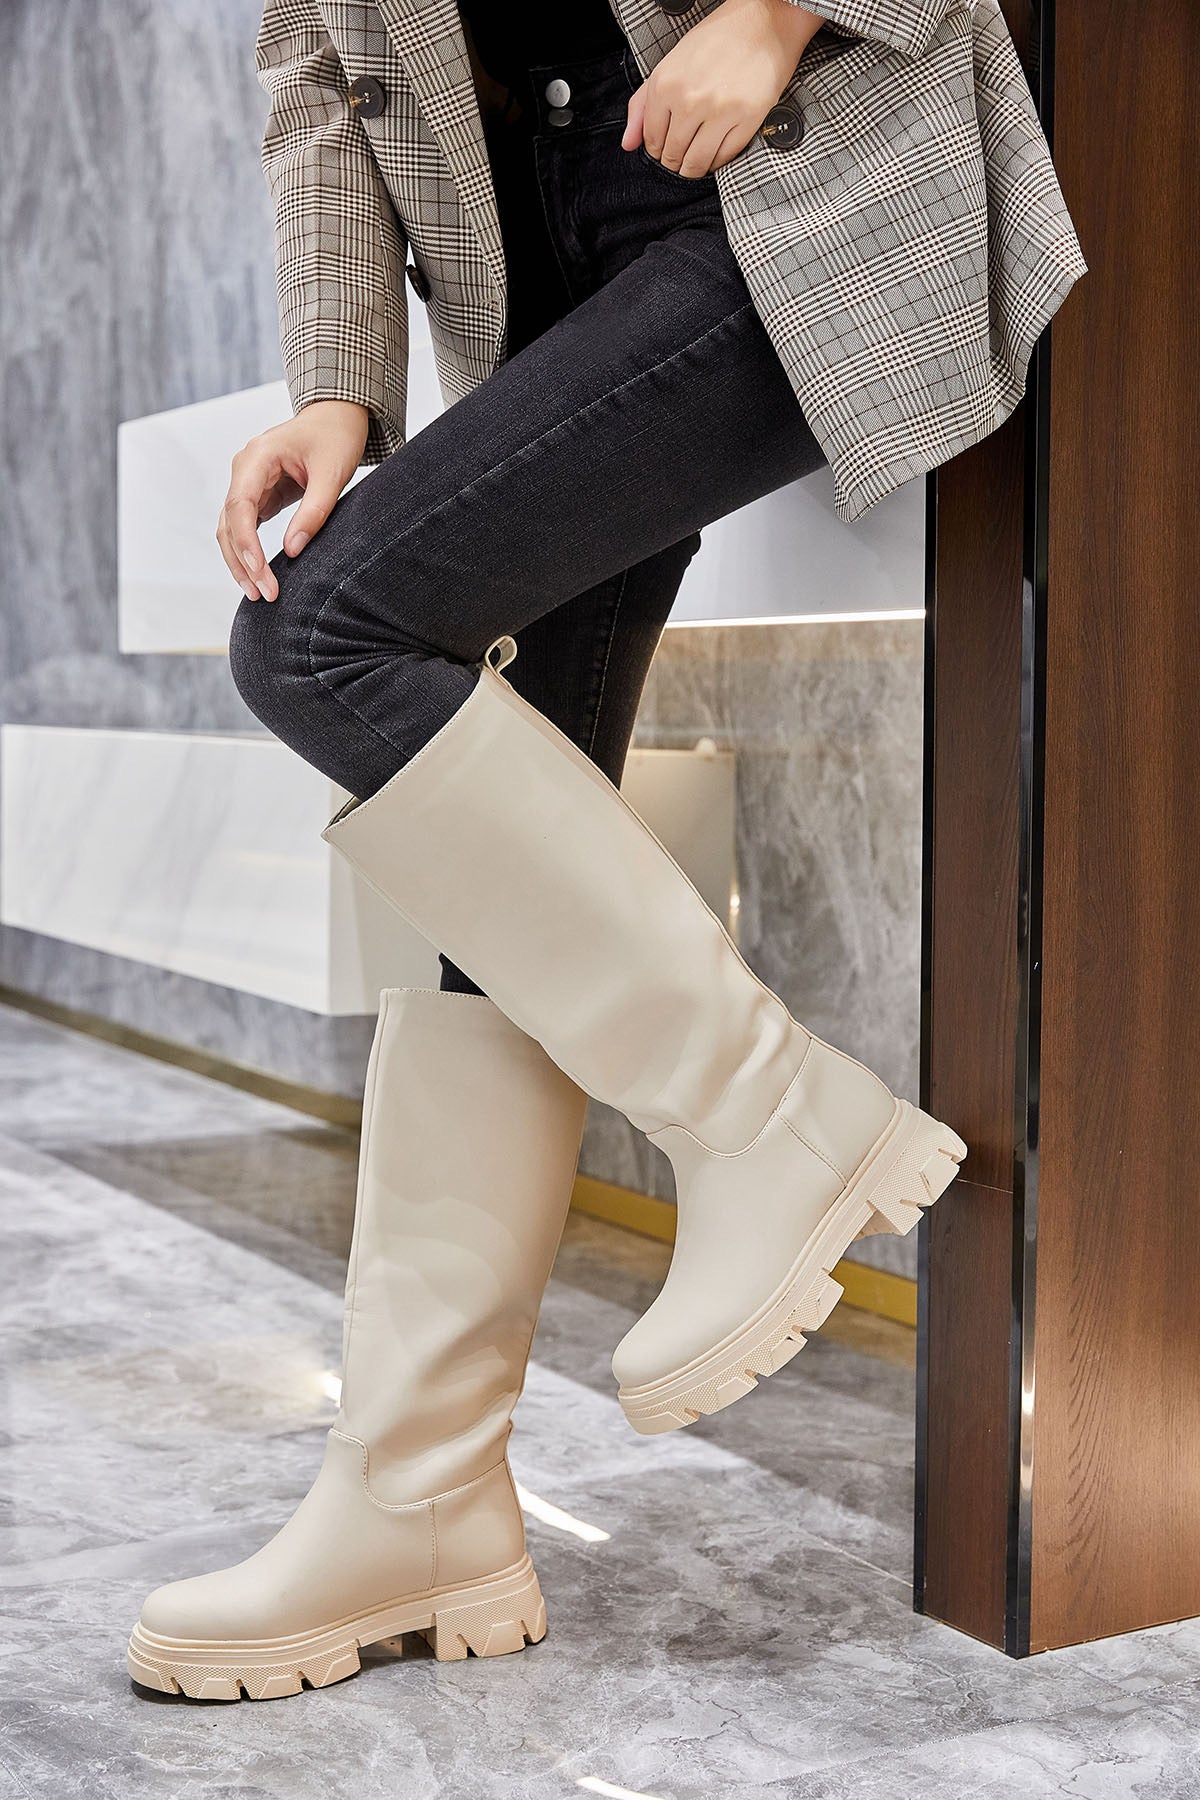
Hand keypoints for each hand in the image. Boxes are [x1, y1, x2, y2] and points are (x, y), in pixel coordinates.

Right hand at [217, 399, 368, 600]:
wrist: (335, 418)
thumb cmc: (335, 438)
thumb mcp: (333, 474)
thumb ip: (314, 511)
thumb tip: (293, 550)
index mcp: (258, 456)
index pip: (240, 504)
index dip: (246, 542)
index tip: (259, 572)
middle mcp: (244, 469)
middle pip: (229, 522)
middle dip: (243, 561)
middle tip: (264, 594)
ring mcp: (247, 482)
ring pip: (231, 528)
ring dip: (241, 562)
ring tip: (259, 593)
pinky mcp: (257, 495)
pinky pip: (244, 527)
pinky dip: (248, 552)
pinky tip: (258, 576)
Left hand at [622, 0, 821, 177]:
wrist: (762, 24)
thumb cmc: (716, 42)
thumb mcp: (669, 65)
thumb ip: (642, 105)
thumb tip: (628, 143)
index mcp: (665, 85)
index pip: (652, 140)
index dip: (657, 150)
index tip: (665, 149)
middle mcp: (690, 100)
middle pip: (673, 155)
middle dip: (674, 162)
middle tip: (680, 158)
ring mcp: (719, 112)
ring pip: (697, 163)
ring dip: (693, 168)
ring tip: (696, 160)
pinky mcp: (746, 120)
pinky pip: (724, 158)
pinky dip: (716, 162)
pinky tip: (715, 151)